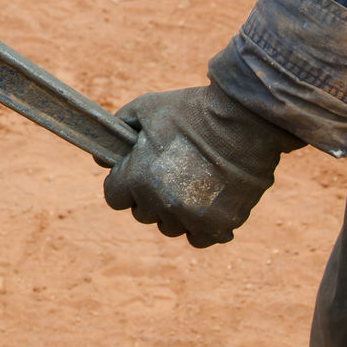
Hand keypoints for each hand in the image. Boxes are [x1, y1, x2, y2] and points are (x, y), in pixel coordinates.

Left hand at [102, 85, 301, 246]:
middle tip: (169, 171)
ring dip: (174, 211)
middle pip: (142, 213)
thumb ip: (118, 130)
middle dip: (149, 195)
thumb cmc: (192, 111)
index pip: (114, 196)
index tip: (139, 169)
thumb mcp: (146, 108)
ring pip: (170, 227)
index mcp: (138, 178)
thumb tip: (100, 157)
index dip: (125, 181)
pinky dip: (200, 226)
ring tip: (191, 182)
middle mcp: (162, 203)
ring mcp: (192, 217)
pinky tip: (206, 202)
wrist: (245, 119)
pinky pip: (198, 238)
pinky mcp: (220, 225)